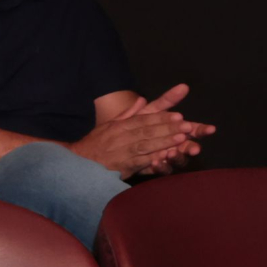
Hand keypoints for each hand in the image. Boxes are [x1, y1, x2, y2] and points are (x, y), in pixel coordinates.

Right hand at [72, 87, 202, 175]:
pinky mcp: (122, 167)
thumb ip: (128, 113)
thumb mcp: (108, 125)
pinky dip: (154, 159)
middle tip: (186, 126)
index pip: (142, 119)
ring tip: (181, 138)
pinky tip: (167, 157)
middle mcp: (120, 137)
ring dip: (164, 142)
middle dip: (167, 128)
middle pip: (146, 131)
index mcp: (118, 126)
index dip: (160, 118)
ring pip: (145, 145)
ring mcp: (121, 152)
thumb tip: (142, 99)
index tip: (177, 115)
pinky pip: (140, 162)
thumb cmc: (96, 144)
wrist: (79, 164)